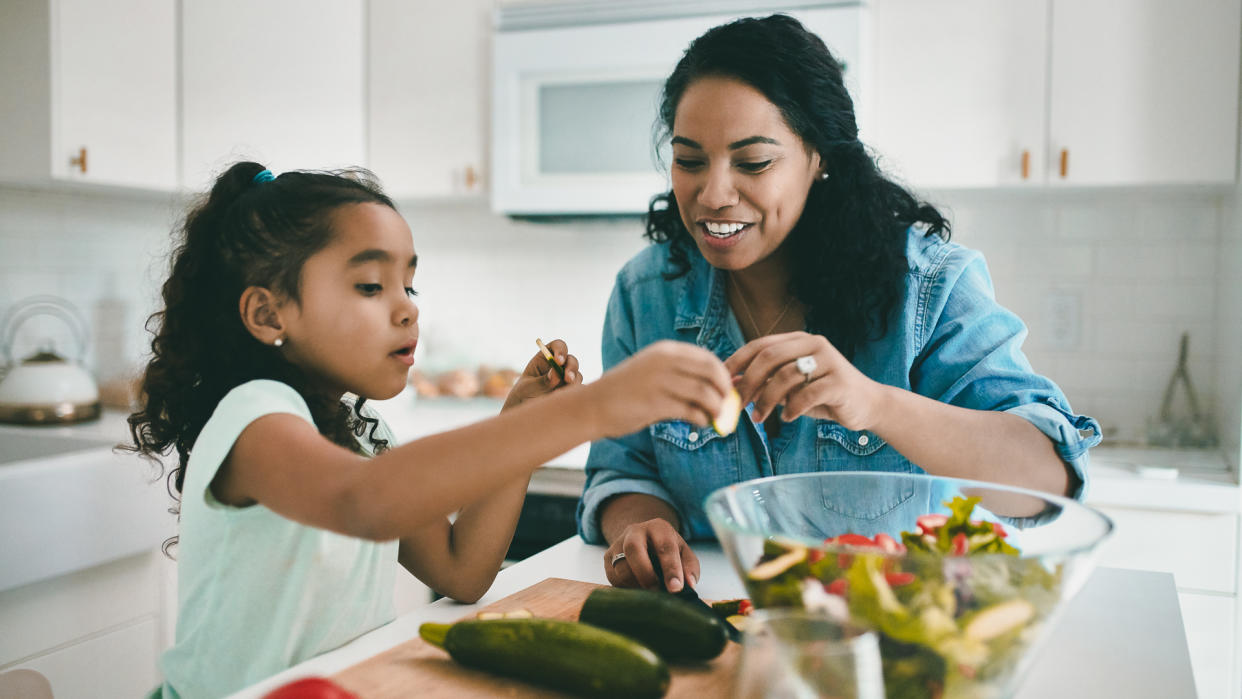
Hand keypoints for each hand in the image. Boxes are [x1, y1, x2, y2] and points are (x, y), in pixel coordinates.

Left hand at [502, 338, 580, 410]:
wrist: (524, 414)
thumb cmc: (522, 396)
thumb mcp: (528, 388)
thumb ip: (542, 381)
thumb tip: (556, 373)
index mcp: (545, 359)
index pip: (558, 346)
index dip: (560, 350)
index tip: (558, 361)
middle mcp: (558, 367)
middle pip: (571, 360)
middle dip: (571, 368)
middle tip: (567, 379)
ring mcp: (566, 379)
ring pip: (577, 376)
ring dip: (573, 382)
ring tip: (560, 393)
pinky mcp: (570, 392)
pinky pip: (578, 391)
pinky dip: (573, 394)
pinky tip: (562, 401)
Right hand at [588, 340, 732, 437]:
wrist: (593, 405)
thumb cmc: (625, 391)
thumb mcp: (651, 370)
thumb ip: (679, 374)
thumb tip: (714, 387)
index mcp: (665, 351)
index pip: (707, 358)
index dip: (722, 374)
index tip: (726, 389)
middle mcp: (664, 362)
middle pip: (711, 372)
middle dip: (724, 390)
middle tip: (727, 404)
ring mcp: (660, 382)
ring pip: (705, 393)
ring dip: (716, 408)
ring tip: (715, 418)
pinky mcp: (656, 404)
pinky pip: (691, 411)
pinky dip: (702, 419)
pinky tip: (701, 423)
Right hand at [604, 518, 699, 592]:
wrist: (643, 538)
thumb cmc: (666, 549)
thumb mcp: (683, 552)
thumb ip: (690, 567)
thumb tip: (689, 585)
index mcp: (658, 527)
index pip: (665, 546)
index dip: (671, 569)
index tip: (676, 589)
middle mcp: (635, 531)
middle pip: (633, 549)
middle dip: (646, 574)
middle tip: (656, 592)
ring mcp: (618, 543)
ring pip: (620, 567)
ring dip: (635, 585)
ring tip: (649, 594)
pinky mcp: (607, 557)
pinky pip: (612, 577)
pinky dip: (625, 588)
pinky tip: (637, 590)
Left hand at [726, 331, 887, 429]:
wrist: (866, 405)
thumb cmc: (822, 395)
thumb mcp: (790, 388)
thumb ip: (766, 382)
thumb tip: (731, 386)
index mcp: (799, 340)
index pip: (761, 345)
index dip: (738, 361)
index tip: (721, 380)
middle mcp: (813, 344)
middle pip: (770, 357)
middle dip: (748, 382)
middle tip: (737, 404)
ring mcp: (829, 361)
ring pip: (785, 377)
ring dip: (766, 400)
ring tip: (758, 418)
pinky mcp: (840, 382)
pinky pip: (806, 395)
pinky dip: (791, 409)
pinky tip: (786, 418)